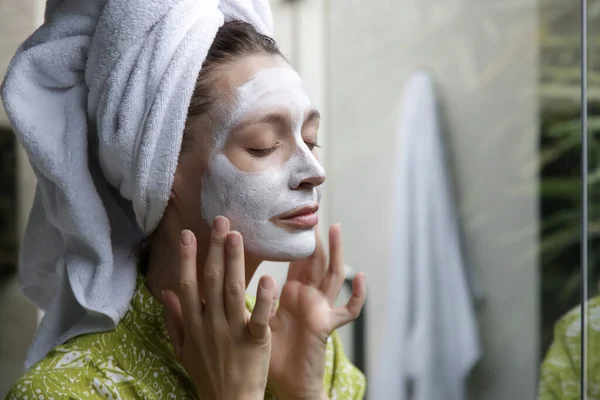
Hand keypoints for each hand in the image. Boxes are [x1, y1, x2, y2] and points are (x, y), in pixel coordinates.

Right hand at [161, 217, 275, 399]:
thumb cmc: (207, 374)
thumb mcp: (184, 348)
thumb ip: (175, 320)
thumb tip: (166, 293)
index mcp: (194, 323)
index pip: (188, 284)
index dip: (187, 258)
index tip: (188, 233)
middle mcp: (210, 323)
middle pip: (211, 280)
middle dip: (214, 248)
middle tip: (221, 220)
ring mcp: (232, 331)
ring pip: (232, 290)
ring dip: (234, 261)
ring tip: (237, 235)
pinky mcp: (255, 341)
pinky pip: (259, 317)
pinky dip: (263, 299)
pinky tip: (268, 278)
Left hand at [268, 224, 365, 399]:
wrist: (287, 382)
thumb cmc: (273, 352)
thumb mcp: (260, 318)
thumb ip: (255, 297)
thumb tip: (232, 277)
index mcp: (292, 293)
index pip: (297, 260)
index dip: (297, 240)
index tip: (294, 218)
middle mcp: (309, 297)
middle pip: (316, 260)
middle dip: (316, 237)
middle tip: (314, 212)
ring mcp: (321, 308)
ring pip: (333, 275)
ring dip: (336, 252)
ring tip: (335, 229)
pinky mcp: (327, 325)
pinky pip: (347, 310)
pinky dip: (357, 295)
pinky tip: (359, 277)